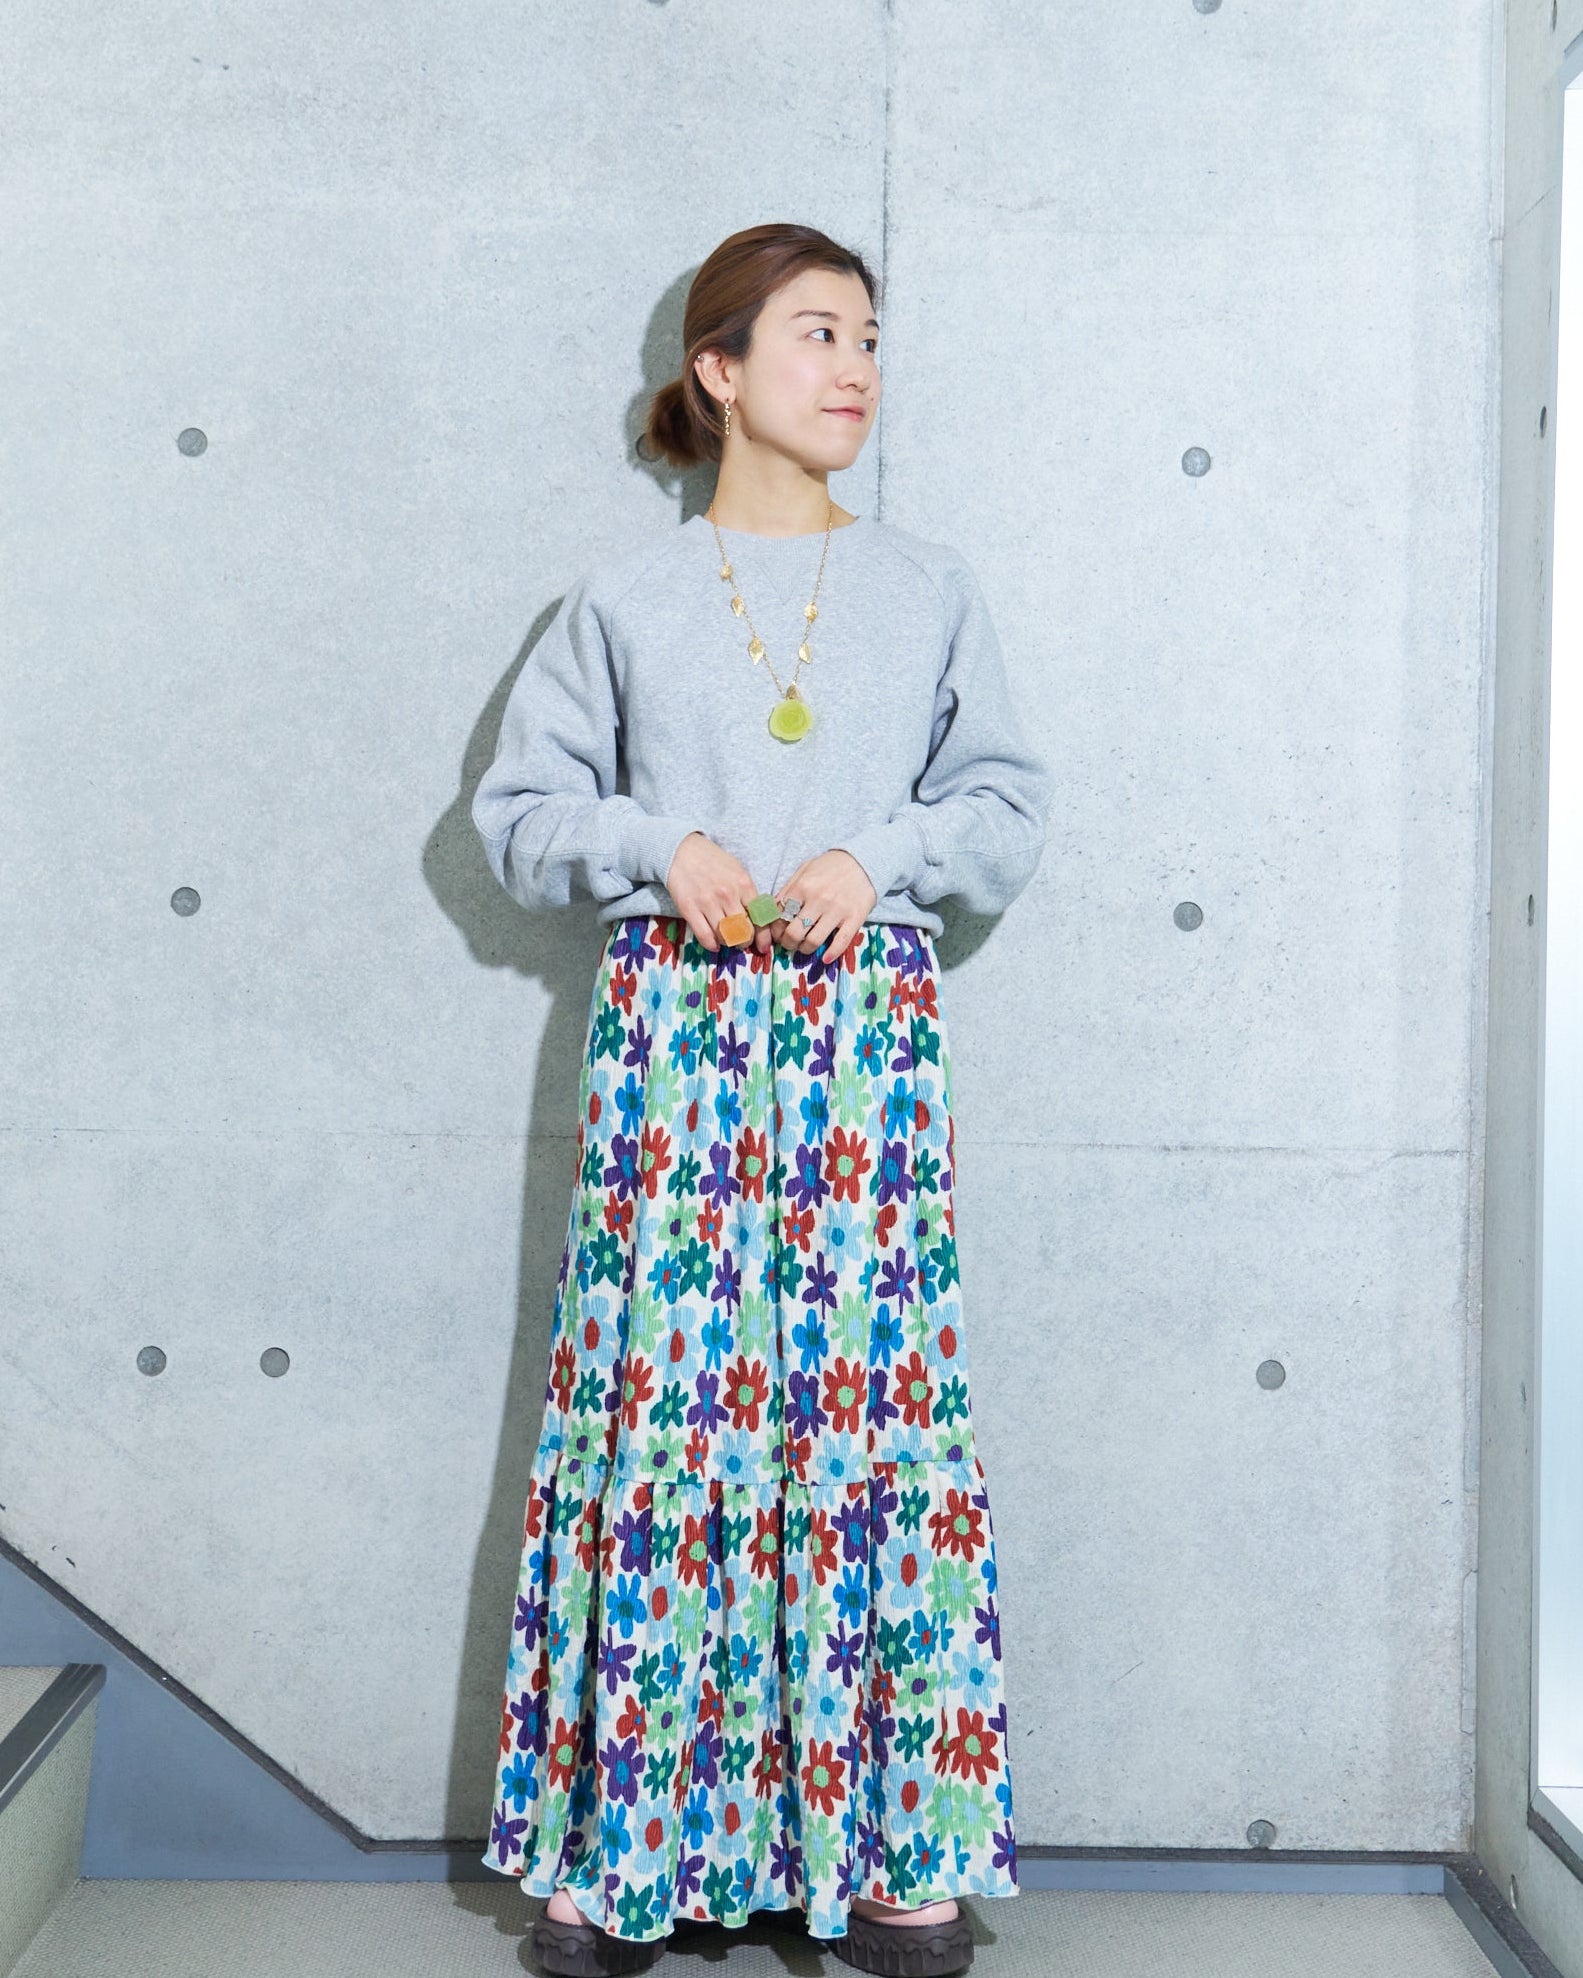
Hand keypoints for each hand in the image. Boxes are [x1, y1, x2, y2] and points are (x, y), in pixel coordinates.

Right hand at [663, 831, 763, 952]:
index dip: (763, 936)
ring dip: (728, 943)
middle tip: (742, 942)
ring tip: (727, 940)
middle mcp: (727, 894)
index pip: (760, 917)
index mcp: (744, 884)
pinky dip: (712, 944)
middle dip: (745, 941)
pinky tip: (714, 943)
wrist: (682, 851)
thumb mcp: (737, 871)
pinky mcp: (689, 909)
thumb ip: (747, 894)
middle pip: (744, 930)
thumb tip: (757, 919)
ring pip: (725, 936)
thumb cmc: (712, 862)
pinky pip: (705, 936)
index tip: (763, 945)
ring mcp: (707, 902)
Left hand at [755, 849, 876, 960]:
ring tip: (804, 947)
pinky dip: (831, 954)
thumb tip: (773, 910)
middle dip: (787, 943)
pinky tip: (826, 958)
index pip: (780, 916)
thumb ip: (788, 888)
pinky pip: (841, 942)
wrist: (863, 861)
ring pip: (813, 941)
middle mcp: (818, 900)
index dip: (775, 930)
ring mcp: (837, 910)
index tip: (778, 934)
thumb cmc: (830, 866)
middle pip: (794, 933)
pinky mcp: (854, 918)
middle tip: (789, 944)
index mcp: (803, 887)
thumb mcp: (805, 870)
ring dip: (805, 949)